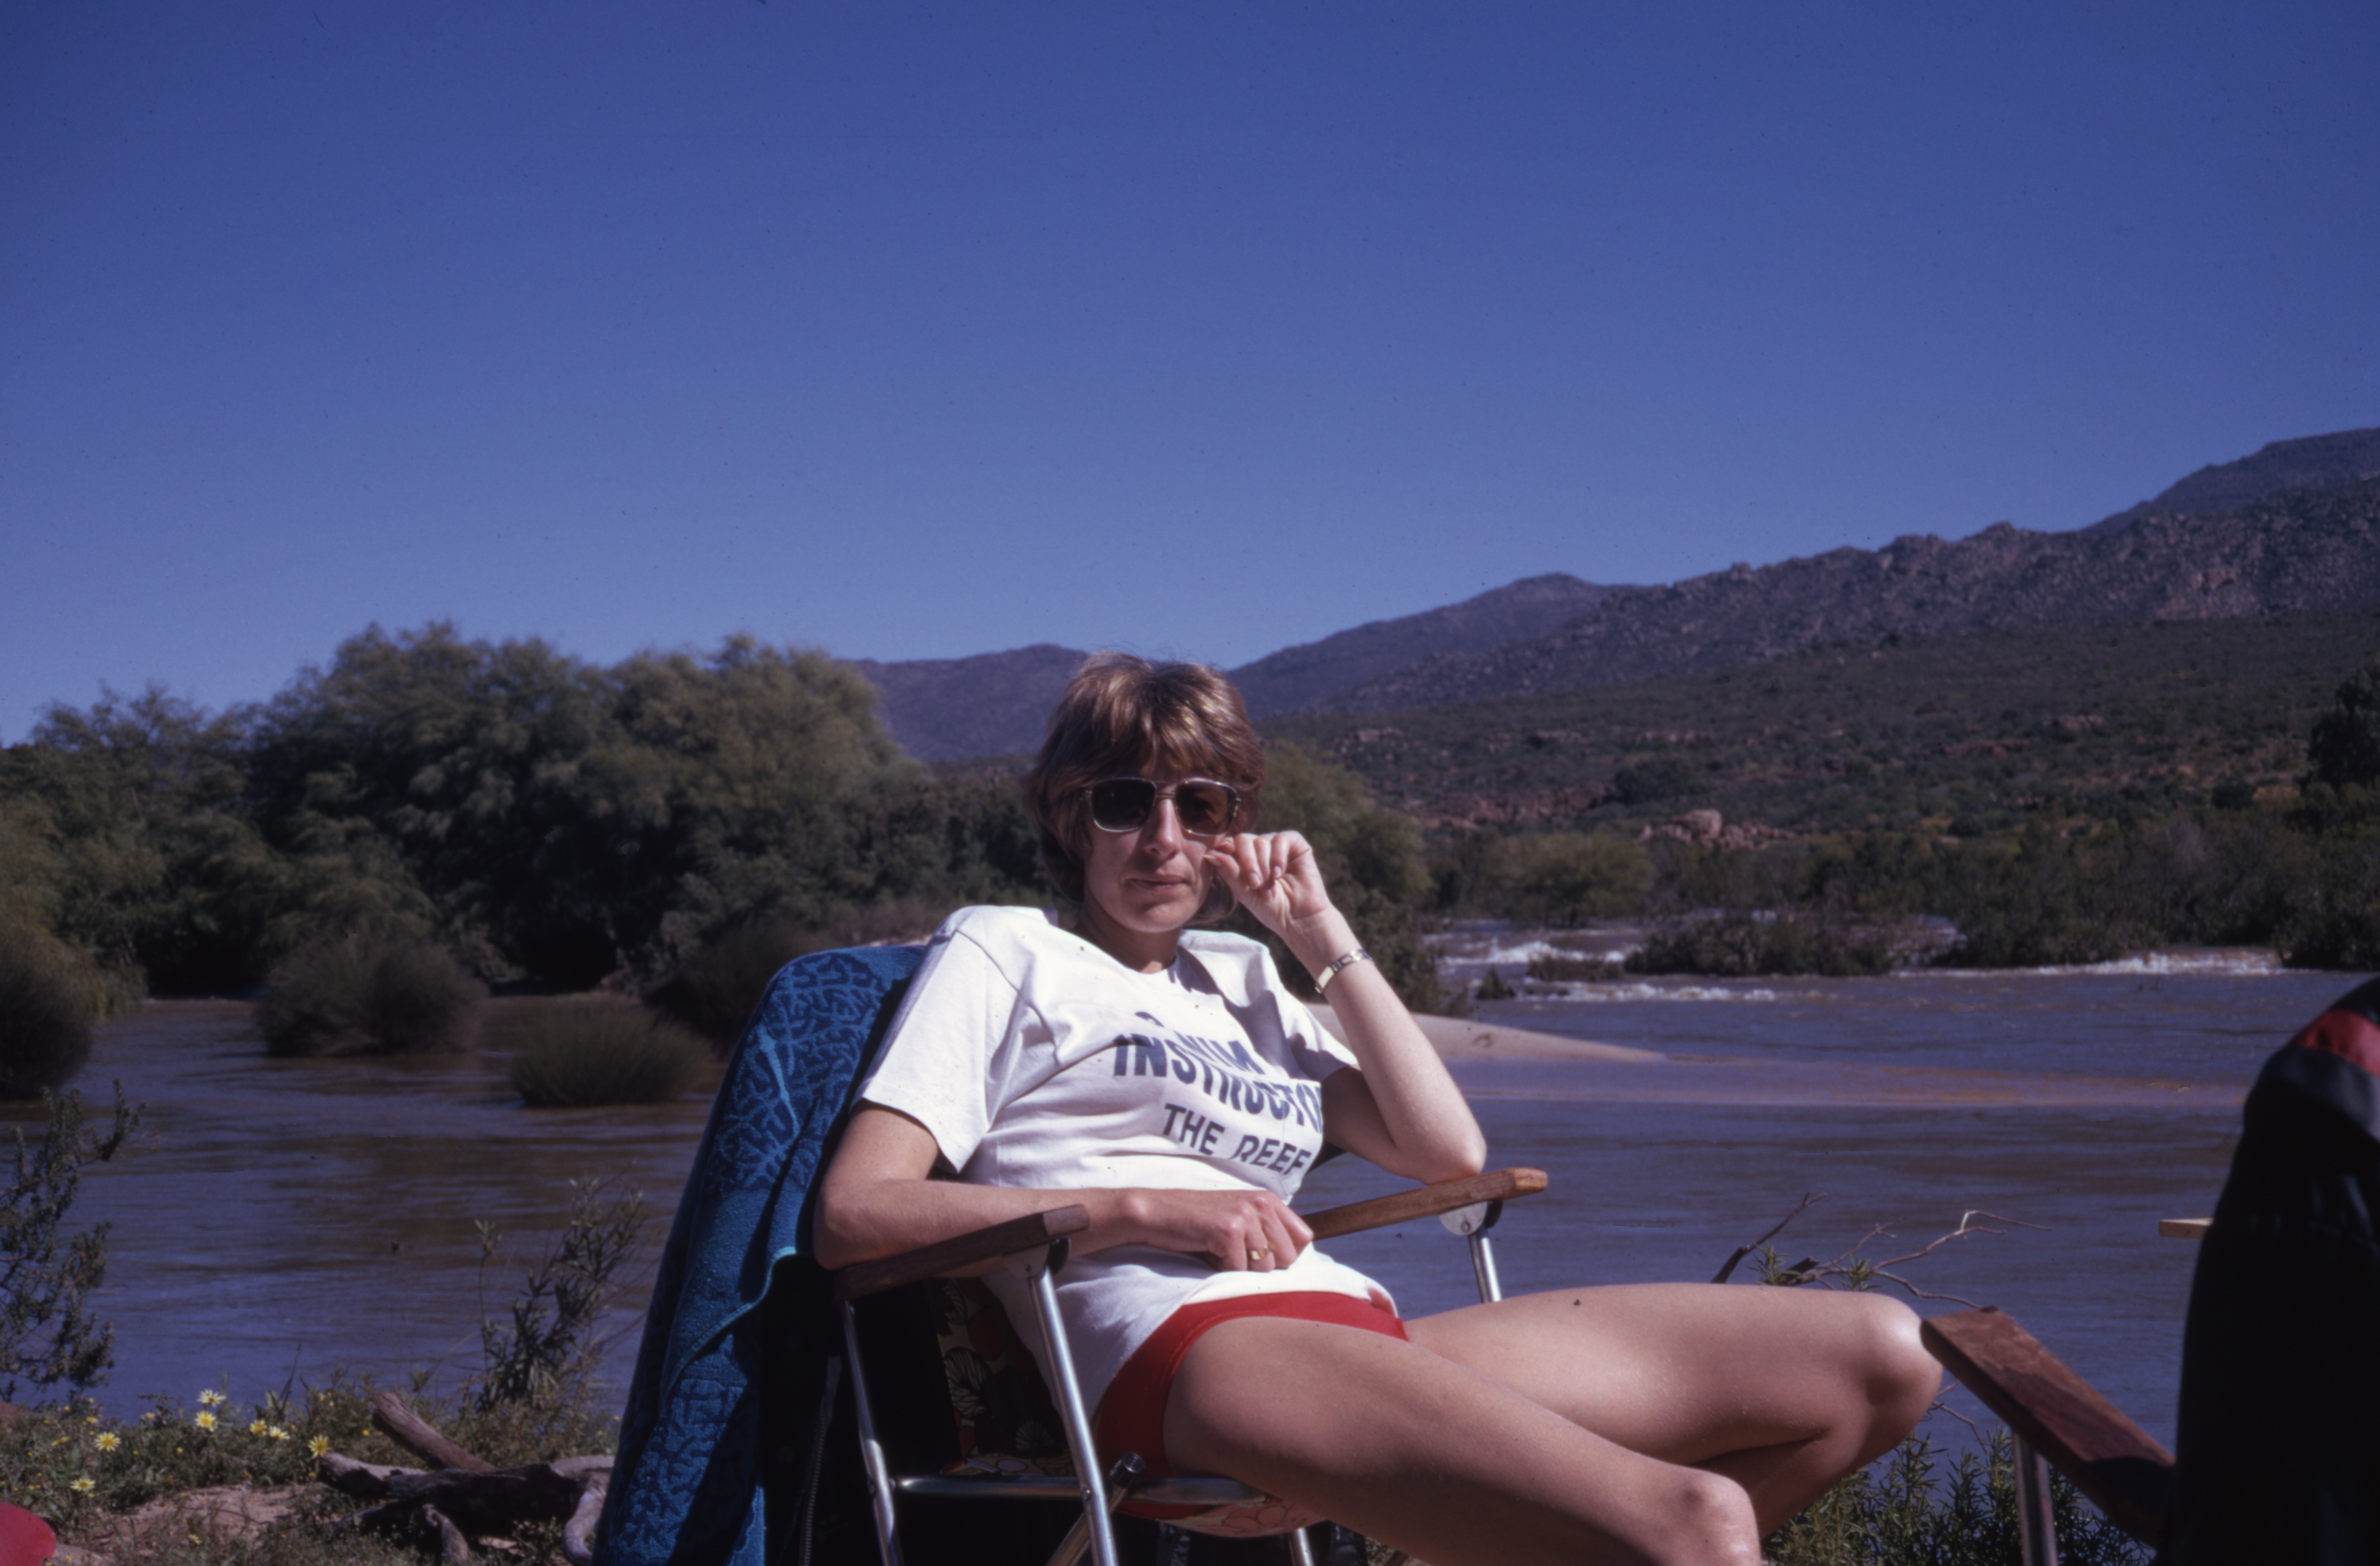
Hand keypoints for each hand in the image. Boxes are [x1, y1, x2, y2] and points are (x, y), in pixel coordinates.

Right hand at [1124, 1186, 1314, 1272]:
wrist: (1157, 1213)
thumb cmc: (1198, 1222)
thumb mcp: (1241, 1218)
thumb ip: (1268, 1231)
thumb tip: (1297, 1260)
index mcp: (1269, 1200)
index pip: (1304, 1239)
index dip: (1284, 1255)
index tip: (1257, 1253)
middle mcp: (1262, 1204)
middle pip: (1288, 1259)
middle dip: (1262, 1266)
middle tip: (1233, 1252)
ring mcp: (1246, 1215)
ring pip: (1264, 1269)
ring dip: (1239, 1268)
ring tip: (1218, 1250)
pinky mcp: (1228, 1230)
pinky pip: (1238, 1270)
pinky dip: (1221, 1270)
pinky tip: (1207, 1251)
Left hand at [1204, 830, 1332, 937]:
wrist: (1298, 918)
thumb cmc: (1270, 907)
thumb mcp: (1245, 892)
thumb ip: (1229, 872)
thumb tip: (1209, 854)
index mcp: (1243, 859)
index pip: (1230, 845)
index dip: (1226, 849)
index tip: (1224, 857)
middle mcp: (1259, 849)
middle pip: (1243, 840)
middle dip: (1247, 862)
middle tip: (1254, 884)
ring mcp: (1276, 845)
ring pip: (1261, 842)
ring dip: (1264, 867)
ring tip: (1270, 889)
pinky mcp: (1295, 844)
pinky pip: (1281, 839)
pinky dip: (1277, 857)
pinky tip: (1278, 874)